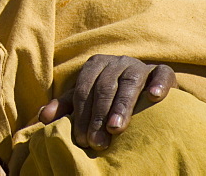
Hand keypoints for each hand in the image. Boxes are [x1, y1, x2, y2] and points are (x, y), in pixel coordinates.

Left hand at [39, 55, 176, 149]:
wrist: (145, 85)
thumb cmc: (110, 94)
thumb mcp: (87, 98)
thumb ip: (66, 106)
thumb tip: (42, 117)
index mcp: (94, 65)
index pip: (84, 89)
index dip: (82, 115)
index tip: (82, 140)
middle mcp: (116, 62)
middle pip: (104, 87)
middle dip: (99, 116)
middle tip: (97, 142)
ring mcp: (139, 65)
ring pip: (129, 83)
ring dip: (122, 106)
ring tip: (116, 128)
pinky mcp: (162, 70)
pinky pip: (161, 73)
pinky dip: (158, 84)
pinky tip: (154, 96)